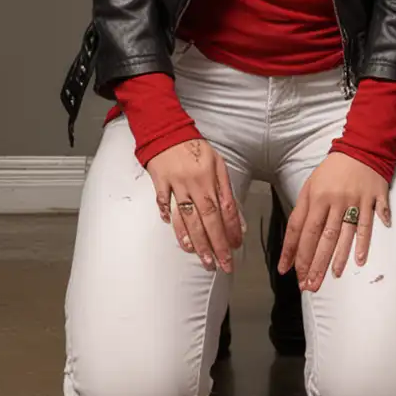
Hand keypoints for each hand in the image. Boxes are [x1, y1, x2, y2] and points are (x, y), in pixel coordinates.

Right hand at [146, 137, 242, 271]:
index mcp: (211, 178)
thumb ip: (226, 190)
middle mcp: (194, 183)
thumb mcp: (218, 163)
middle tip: (223, 265)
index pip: (224, 209)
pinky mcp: (159, 183)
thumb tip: (235, 217)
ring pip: (187, 218)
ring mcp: (176, 184)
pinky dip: (170, 221)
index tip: (235, 247)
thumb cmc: (195, 148)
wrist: (167, 131)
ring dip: (197, 242)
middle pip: (207, 219)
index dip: (231, 229)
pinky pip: (164, 204)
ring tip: (204, 260)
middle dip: (216, 244)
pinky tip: (179, 237)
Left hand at [280, 151, 391, 292]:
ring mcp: (356, 200)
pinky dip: (365, 241)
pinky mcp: (374, 200)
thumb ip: (301, 213)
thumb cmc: (332, 171)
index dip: (297, 253)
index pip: (304, 231)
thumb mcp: (310, 186)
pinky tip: (360, 259)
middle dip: (316, 263)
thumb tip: (293, 244)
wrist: (362, 148)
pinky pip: (369, 223)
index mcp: (317, 197)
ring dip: (338, 257)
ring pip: (345, 233)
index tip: (292, 274)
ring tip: (332, 276)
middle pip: (324, 237)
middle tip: (310, 285)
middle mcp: (335, 200)